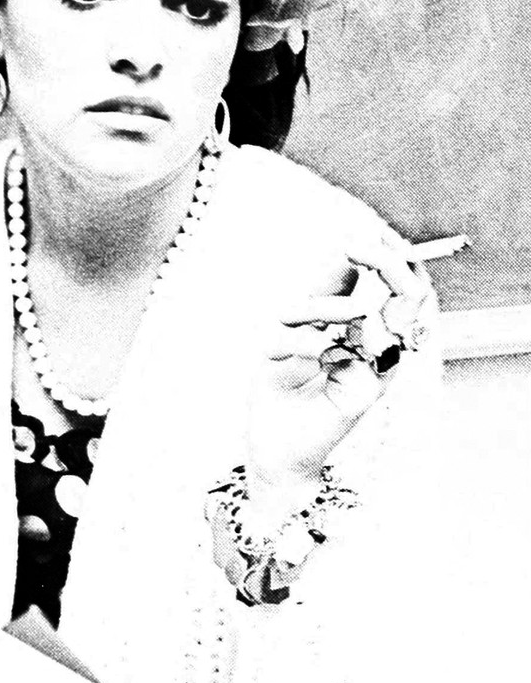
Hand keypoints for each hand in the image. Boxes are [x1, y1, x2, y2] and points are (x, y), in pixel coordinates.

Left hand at [247, 229, 434, 496]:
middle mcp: (377, 347)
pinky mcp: (365, 394)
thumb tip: (347, 252)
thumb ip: (322, 294)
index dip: (390, 254)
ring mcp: (377, 370)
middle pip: (408, 292)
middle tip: (355, 247)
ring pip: (371, 315)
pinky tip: (280, 352)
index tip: (363, 234)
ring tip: (281, 318)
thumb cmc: (280, 389)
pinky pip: (348, 352)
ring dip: (322, 305)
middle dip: (384, 262)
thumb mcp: (292, 328)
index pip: (396, 283)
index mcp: (362, 329)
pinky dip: (308, 340)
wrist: (273, 448)